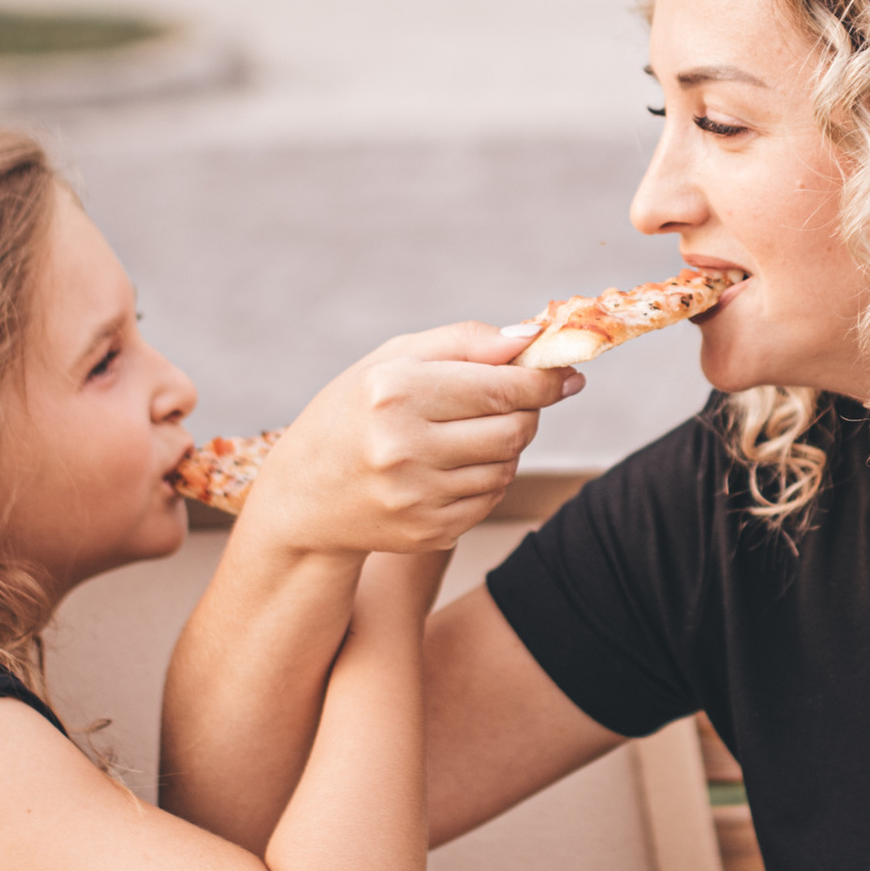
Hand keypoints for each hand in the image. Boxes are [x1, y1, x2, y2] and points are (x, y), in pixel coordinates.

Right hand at [240, 324, 580, 556]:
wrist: (303, 499)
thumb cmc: (353, 414)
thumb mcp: (391, 360)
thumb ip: (463, 341)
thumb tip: (531, 338)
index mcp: (395, 392)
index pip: (502, 387)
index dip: (545, 380)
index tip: (566, 374)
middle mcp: (404, 447)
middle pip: (515, 428)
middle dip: (528, 411)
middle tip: (514, 400)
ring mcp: (417, 497)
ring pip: (509, 465)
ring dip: (507, 445)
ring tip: (471, 433)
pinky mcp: (429, 532)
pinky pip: (492, 499)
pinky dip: (489, 478)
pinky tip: (456, 466)